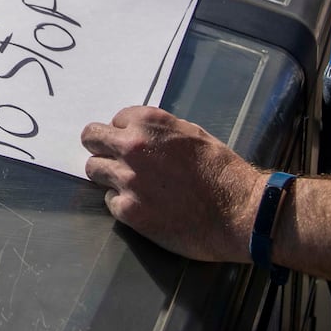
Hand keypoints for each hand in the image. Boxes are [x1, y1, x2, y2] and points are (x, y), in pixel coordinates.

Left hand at [82, 106, 261, 261]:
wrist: (238, 210)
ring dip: (108, 175)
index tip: (133, 144)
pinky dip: (123, 203)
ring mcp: (127, 179)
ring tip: (129, 185)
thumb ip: (160, 131)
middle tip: (112, 159)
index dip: (124, 133)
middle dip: (101, 147)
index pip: (115, 120)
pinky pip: (110, 201)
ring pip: (94, 170)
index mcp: (149, 123)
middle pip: (91, 139)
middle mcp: (132, 146)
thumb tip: (140, 134)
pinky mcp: (128, 210)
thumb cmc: (221, 170)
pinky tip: (144, 206)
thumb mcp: (192, 133)